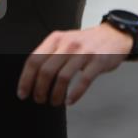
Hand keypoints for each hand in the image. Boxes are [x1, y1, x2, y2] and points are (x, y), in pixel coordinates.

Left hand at [16, 23, 133, 106]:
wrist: (114, 35)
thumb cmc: (85, 43)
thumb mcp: (64, 42)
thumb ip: (49, 55)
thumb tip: (31, 78)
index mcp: (56, 39)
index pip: (34, 60)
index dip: (26, 79)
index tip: (23, 93)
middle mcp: (68, 44)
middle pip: (46, 70)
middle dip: (40, 89)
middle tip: (40, 100)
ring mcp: (84, 52)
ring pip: (63, 78)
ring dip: (56, 94)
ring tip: (54, 102)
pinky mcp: (98, 61)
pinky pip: (83, 81)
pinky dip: (75, 94)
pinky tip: (70, 101)